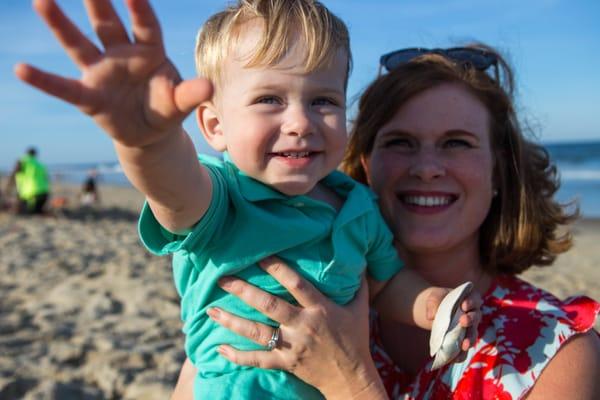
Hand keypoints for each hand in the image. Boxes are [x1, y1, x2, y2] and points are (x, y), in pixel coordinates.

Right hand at [14, 0, 211, 148]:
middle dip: (98, 0)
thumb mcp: (180, 103)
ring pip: (79, 44)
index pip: (146, 25)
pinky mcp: (89, 95)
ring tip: (41, 0)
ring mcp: (102, 72)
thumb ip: (190, 94)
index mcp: (150, 52)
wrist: (150, 132)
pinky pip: (64, 87)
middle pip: (107, 23)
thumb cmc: (166, 108)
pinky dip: (45, 80)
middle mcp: (122, 55)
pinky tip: (22, 69)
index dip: (139, 7)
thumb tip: (209, 86)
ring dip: (61, 24)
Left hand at [207, 256, 387, 399]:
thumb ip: (358, 284)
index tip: (260, 255)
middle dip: (244, 291)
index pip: (297, 284)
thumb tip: (359, 258)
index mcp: (320, 308)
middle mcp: (303, 326)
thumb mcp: (360, 309)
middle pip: (269, 306)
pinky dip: (238, 355)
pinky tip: (220, 348)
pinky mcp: (285, 363)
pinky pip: (258, 360)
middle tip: (222, 279)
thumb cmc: (355, 339)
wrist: (351, 377)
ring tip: (211, 310)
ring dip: (233, 321)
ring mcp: (292, 346)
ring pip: (258, 332)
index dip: (278, 269)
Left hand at [425, 286, 481, 351]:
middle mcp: (473, 314)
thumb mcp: (433, 297)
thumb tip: (431, 316)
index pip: (474, 299)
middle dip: (470, 320)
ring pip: (472, 335)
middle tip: (463, 321)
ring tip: (464, 345)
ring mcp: (469, 329)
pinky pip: (464, 349)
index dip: (471, 302)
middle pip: (475, 317)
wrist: (434, 311)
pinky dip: (461, 354)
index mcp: (469, 299)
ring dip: (469, 340)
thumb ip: (433, 303)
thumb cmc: (437, 300)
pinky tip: (455, 359)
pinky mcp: (463, 340)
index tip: (464, 305)